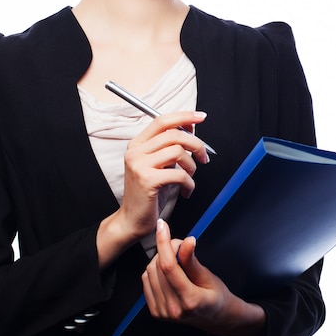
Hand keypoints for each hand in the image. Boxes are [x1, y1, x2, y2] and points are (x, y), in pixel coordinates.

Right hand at [96, 112, 208, 269]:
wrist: (131, 220)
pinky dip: (188, 183)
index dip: (184, 116)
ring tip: (189, 177)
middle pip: (174, 134)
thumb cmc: (147, 193)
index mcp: (137, 144)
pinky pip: (178, 174)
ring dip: (192, 166)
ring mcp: (139, 165)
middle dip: (196, 144)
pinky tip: (186, 190)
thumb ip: (170, 145)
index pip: (162, 121)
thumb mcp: (158, 164)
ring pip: (178, 152)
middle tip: (203, 157)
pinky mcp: (147, 180)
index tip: (200, 117)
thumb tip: (189, 126)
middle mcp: (136, 152)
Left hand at [142, 219, 265, 335]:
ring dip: (160, 258)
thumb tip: (187, 241)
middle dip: (166, 248)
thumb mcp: (208, 276)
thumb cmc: (216, 296)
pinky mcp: (155, 311)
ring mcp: (162, 313)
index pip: (169, 267)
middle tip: (181, 246)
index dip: (164, 242)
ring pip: (150, 272)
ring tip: (176, 260)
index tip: (162, 225)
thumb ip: (192, 260)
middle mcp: (173, 309)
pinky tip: (167, 270)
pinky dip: (154, 269)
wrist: (215, 318)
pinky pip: (146, 280)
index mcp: (189, 300)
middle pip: (158, 267)